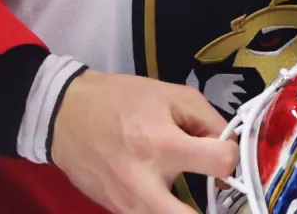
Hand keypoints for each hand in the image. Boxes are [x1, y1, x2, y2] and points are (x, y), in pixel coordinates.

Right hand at [50, 69, 238, 213]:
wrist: (65, 115)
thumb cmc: (120, 100)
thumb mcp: (171, 94)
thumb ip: (208, 119)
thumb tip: (228, 148)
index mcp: (161, 143)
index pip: (220, 163)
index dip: (230, 156)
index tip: (221, 152)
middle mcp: (145, 181)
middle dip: (212, 206)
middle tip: (211, 188)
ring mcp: (128, 203)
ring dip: (184, 209)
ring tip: (184, 188)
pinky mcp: (117, 211)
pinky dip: (162, 207)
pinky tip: (160, 188)